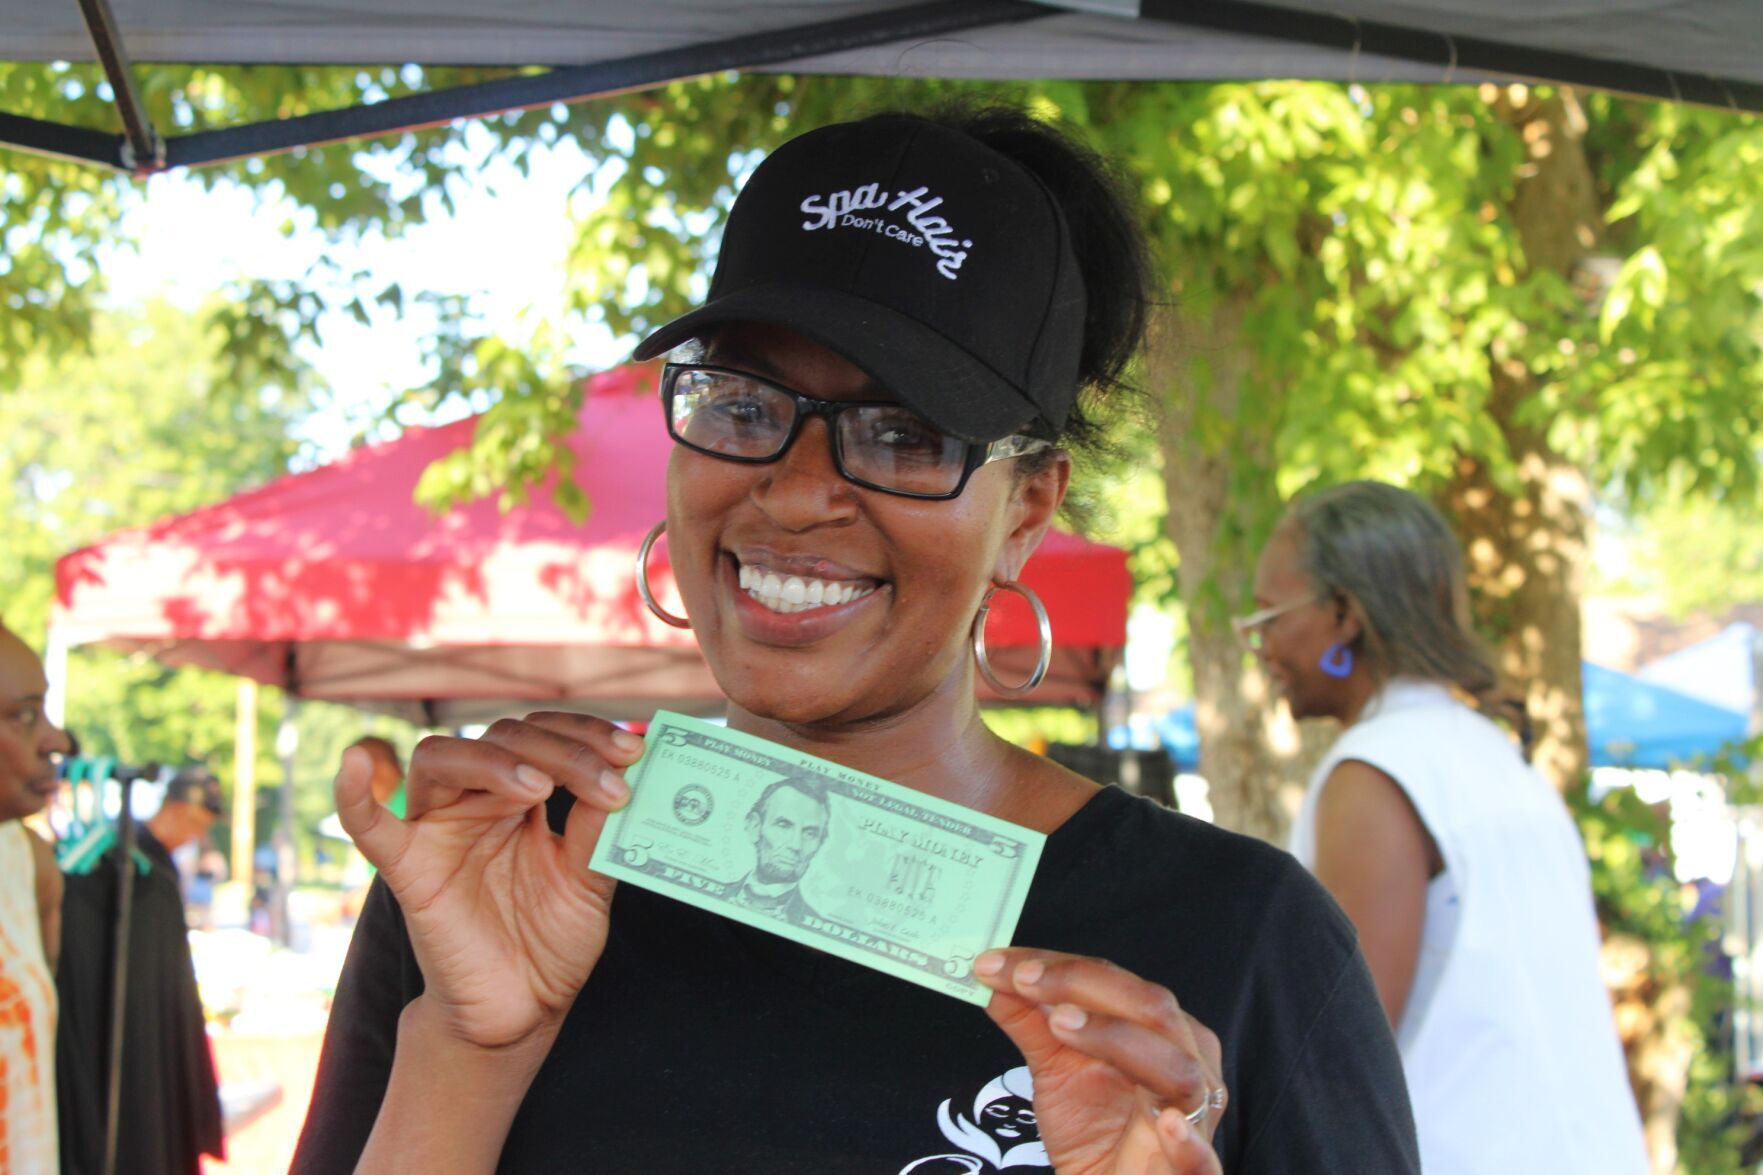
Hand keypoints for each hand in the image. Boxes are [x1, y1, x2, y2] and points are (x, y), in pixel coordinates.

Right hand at [336, 713, 644, 1051]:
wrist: (522, 1010)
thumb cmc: (553, 940)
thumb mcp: (589, 877)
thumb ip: (598, 827)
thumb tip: (625, 766)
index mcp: (518, 796)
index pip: (542, 737)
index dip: (585, 734)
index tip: (632, 750)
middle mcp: (475, 802)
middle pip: (500, 738)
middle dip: (559, 750)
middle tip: (608, 776)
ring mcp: (438, 831)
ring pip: (441, 759)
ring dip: (493, 761)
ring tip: (541, 787)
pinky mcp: (408, 870)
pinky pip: (368, 827)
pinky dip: (355, 795)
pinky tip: (355, 762)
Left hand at [976, 948, 1224, 1174]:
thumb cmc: (1093, 1130)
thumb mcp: (1054, 1068)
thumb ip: (1028, 1021)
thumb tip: (994, 976)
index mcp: (1157, 1030)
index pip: (1112, 981)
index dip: (1058, 966)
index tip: (1000, 964)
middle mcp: (1185, 1062)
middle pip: (1149, 1008)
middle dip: (1082, 986)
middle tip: (1024, 979)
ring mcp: (1193, 1116)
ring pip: (1176, 1067)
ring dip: (1118, 1038)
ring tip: (1062, 1023)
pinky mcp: (1192, 1171)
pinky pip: (1201, 1157)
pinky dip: (1188, 1141)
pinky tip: (1169, 1125)